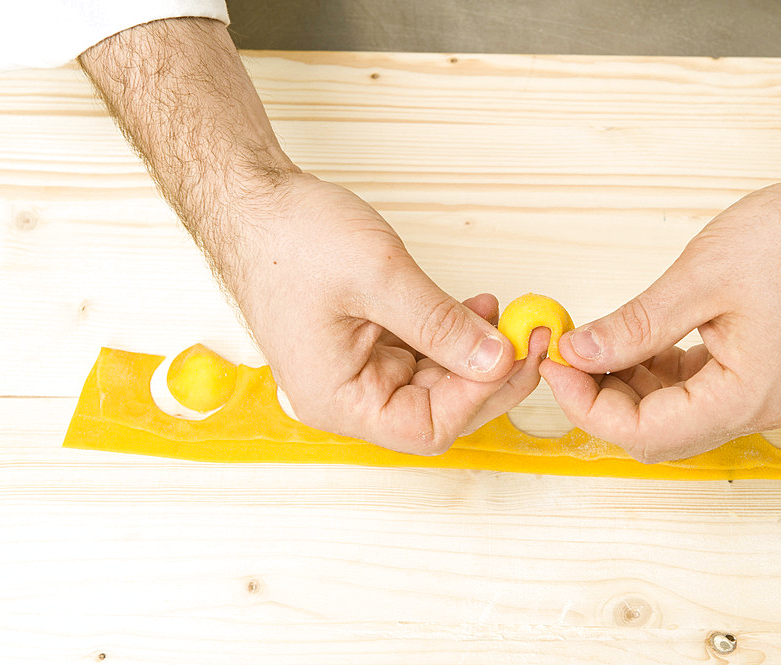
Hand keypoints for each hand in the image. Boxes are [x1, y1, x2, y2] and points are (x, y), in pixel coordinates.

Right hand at [225, 172, 546, 452]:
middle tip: (529, 336)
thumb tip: (497, 360)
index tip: (518, 355)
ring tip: (503, 315)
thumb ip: (441, 325)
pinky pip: (420, 355)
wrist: (251, 202)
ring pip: (434, 382)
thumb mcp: (379, 277)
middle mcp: (347, 396)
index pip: (426, 426)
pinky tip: (475, 309)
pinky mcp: (364, 346)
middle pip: (436, 409)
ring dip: (474, 353)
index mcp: (338, 399)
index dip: (479, 395)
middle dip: (487, 374)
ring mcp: (356, 371)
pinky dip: (452, 335)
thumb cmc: (291, 239)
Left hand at [540, 178, 780, 462]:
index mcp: (750, 396)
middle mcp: (759, 409)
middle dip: (603, 400)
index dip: (590, 406)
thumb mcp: (701, 278)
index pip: (648, 432)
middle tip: (568, 357)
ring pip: (673, 414)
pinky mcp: (757, 373)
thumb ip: (634, 326)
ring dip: (626, 385)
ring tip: (594, 342)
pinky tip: (633, 341)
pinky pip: (694, 391)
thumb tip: (580, 353)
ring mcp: (761, 394)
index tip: (558, 368)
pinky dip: (655, 372)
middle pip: (658, 432)